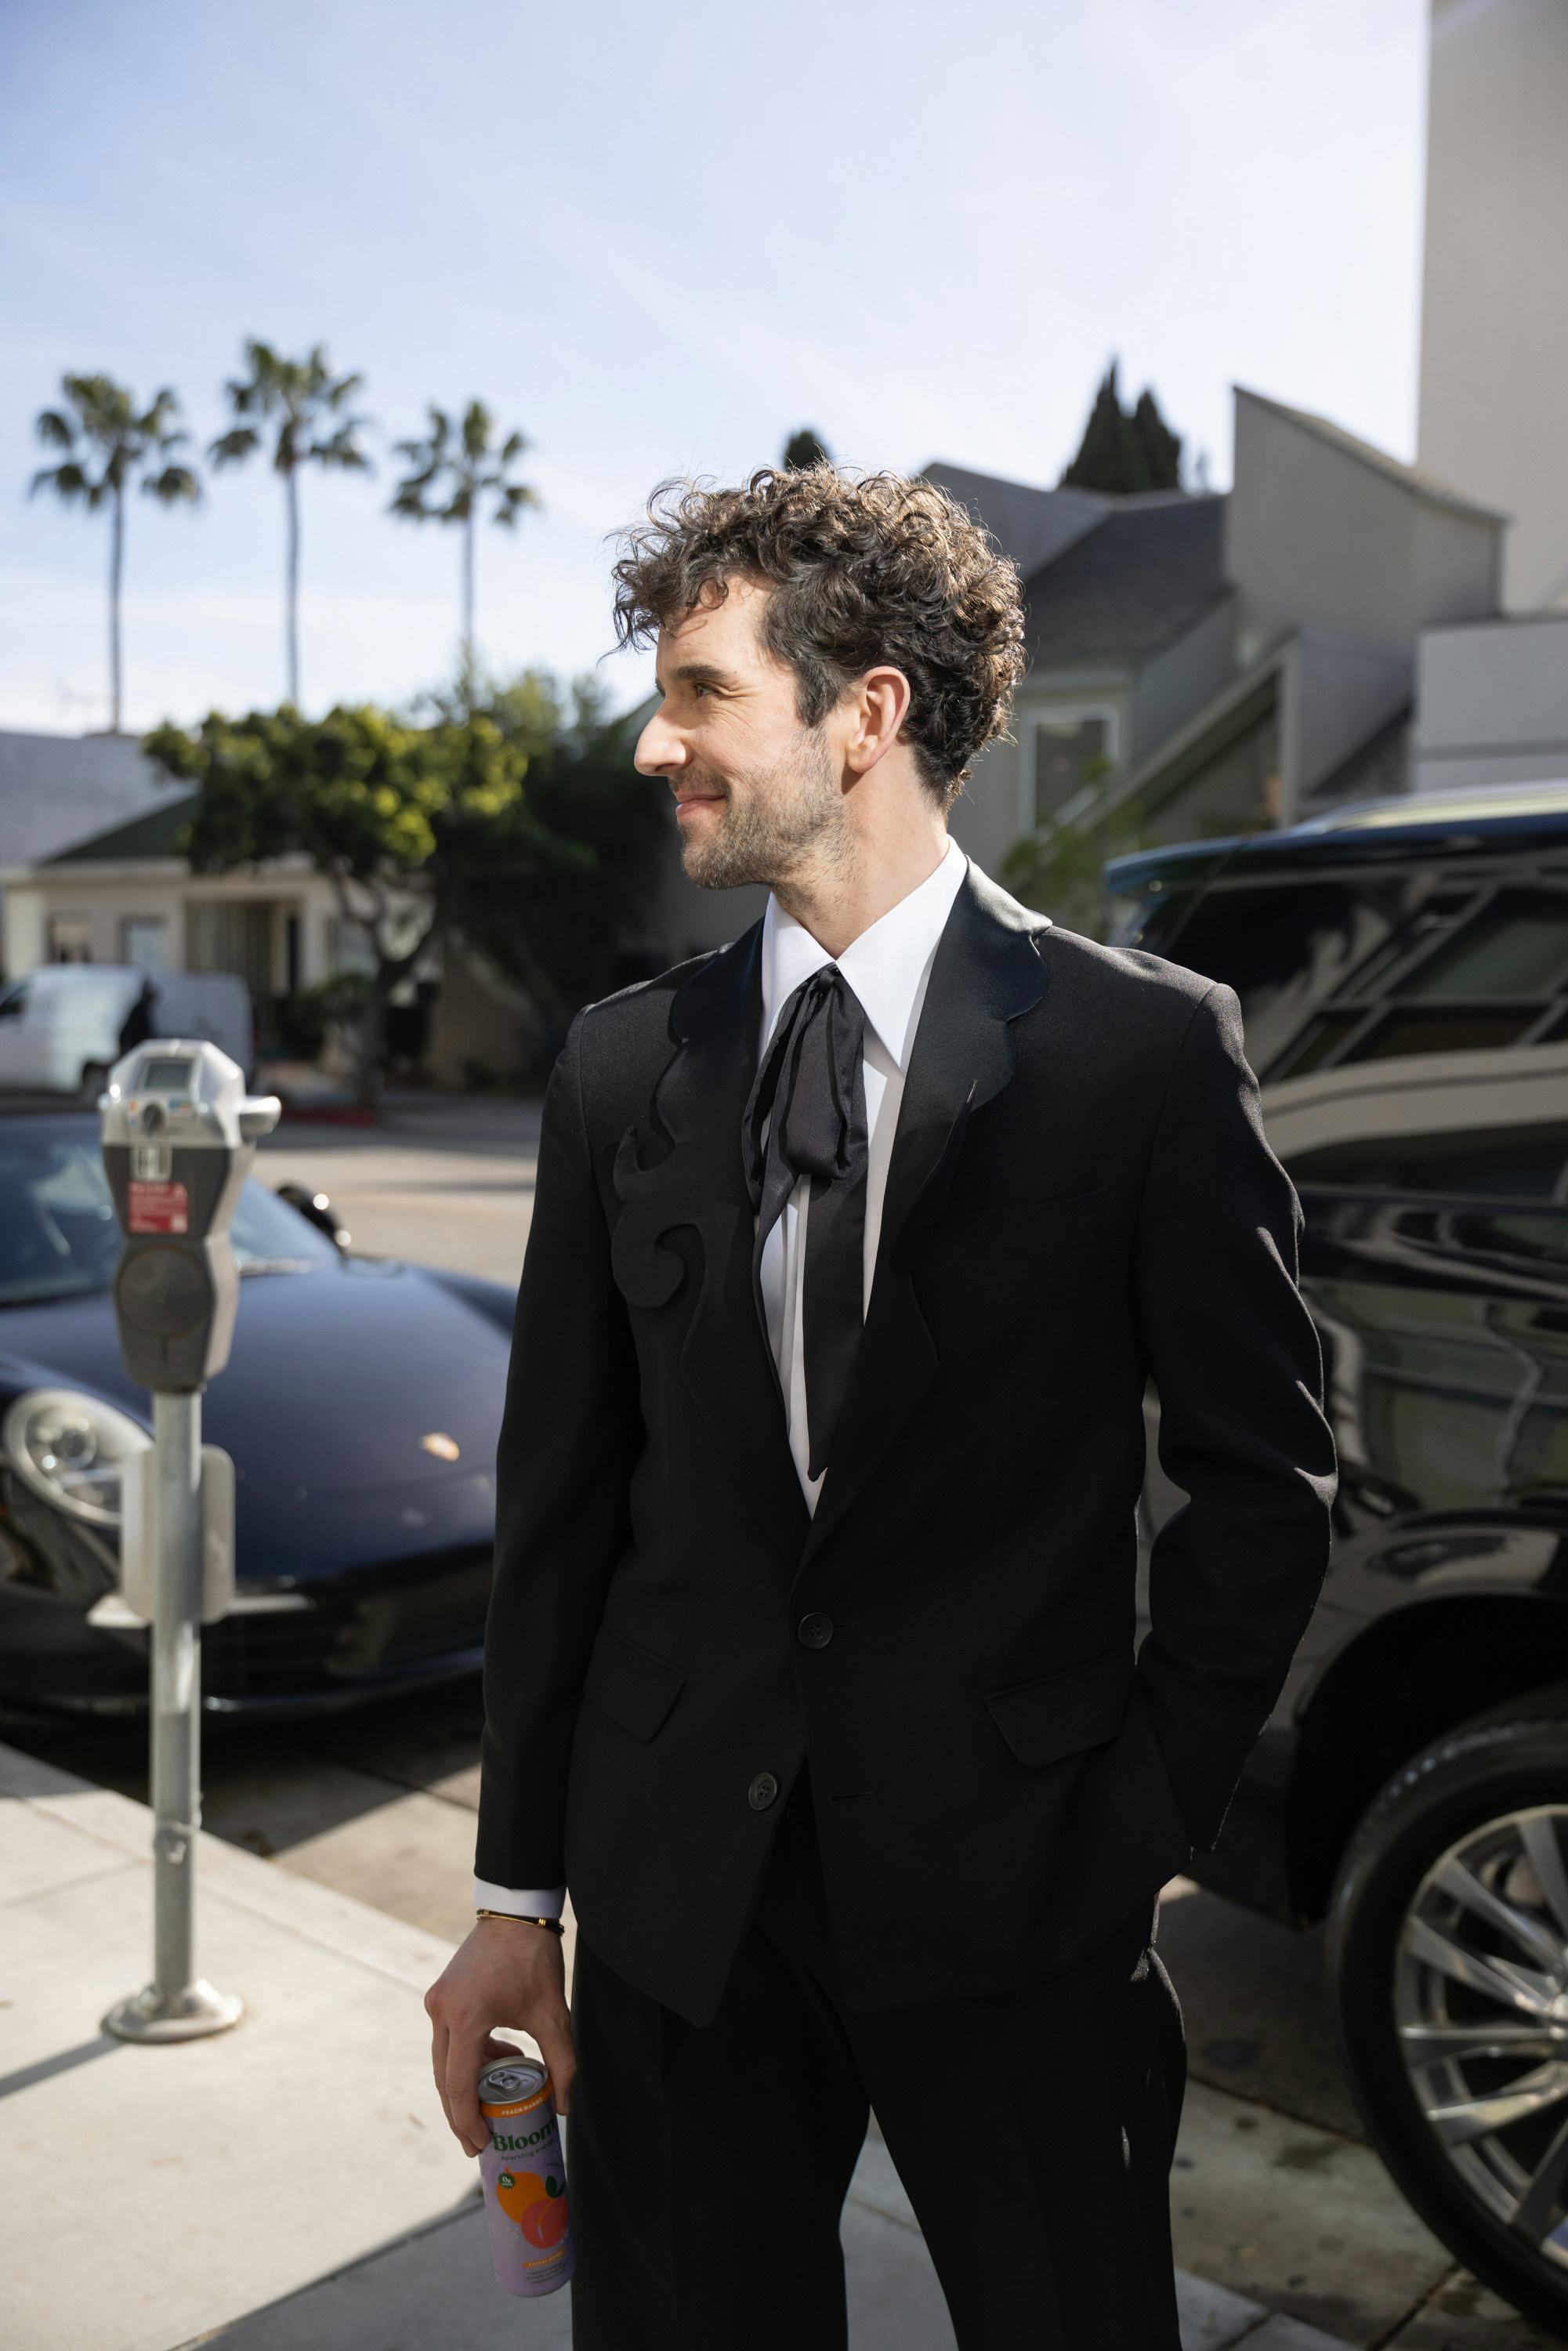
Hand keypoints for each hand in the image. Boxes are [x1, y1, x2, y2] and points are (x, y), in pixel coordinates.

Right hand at [424, 1918, 574, 2156]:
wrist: (515, 1914)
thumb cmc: (533, 1960)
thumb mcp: (554, 2013)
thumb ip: (561, 2062)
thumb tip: (563, 2106)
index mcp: (466, 2018)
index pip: (458, 2085)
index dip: (467, 2121)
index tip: (480, 2144)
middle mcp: (442, 2011)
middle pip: (444, 2079)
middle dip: (461, 2114)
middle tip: (478, 2142)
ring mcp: (437, 2002)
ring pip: (444, 2061)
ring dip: (465, 2086)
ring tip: (491, 2108)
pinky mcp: (441, 1995)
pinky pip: (449, 2040)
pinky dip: (467, 2058)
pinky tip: (498, 2062)